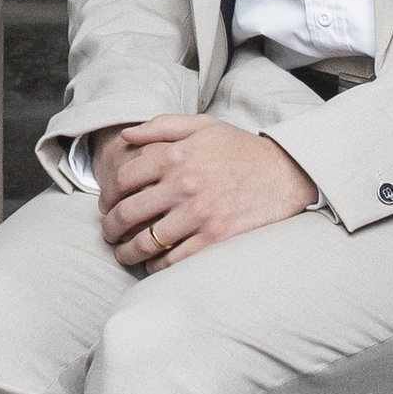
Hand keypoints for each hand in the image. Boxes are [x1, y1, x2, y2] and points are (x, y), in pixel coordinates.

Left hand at [97, 116, 318, 270]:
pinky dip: (157, 267)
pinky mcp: (215, 238)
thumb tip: (126, 136)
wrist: (286, 173)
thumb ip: (161, 127)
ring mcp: (199, 214)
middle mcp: (183, 184)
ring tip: (124, 254)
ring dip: (128, 252)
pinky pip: (174, 260)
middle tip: (108, 234)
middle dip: (110, 228)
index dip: (107, 196)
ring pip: (146, 241)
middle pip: (128, 213)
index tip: (105, 206)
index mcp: (176, 155)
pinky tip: (152, 266)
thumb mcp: (203, 126)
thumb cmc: (241, 149)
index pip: (124, 180)